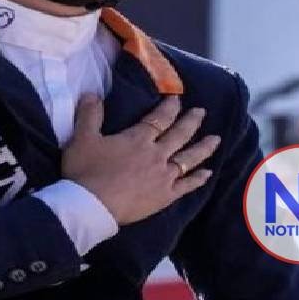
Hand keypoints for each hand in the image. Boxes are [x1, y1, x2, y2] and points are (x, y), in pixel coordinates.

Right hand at [62, 95, 220, 225]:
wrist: (91, 206)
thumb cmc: (86, 172)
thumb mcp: (82, 138)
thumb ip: (89, 114)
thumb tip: (92, 93)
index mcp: (138, 139)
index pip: (159, 119)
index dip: (169, 108)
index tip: (178, 99)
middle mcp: (156, 154)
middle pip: (179, 135)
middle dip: (192, 121)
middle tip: (202, 112)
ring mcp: (163, 176)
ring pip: (189, 158)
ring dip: (203, 147)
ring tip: (216, 139)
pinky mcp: (165, 196)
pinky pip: (186, 186)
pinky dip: (198, 179)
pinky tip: (208, 173)